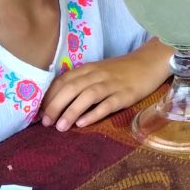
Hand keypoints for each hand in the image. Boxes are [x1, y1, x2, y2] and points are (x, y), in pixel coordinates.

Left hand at [40, 38, 172, 130]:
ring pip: (87, 96)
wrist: (149, 62)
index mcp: (88, 68)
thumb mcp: (99, 71)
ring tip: (60, 127)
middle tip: (46, 123)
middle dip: (55, 106)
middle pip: (72, 88)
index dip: (50, 96)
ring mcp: (112, 84)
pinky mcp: (126, 95)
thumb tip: (59, 100)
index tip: (39, 112)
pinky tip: (83, 123)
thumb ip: (82, 81)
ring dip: (71, 111)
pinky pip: (107, 104)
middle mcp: (97, 75)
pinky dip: (93, 114)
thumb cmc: (122, 70)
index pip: (64, 81)